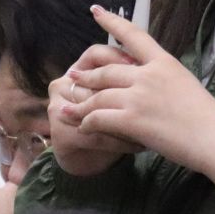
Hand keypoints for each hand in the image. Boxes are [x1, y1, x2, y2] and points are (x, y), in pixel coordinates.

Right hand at [48, 46, 144, 178]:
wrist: (90, 160)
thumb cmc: (111, 121)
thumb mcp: (119, 93)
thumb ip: (127, 75)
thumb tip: (147, 62)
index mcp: (78, 69)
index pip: (96, 54)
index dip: (120, 58)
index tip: (143, 67)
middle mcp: (63, 85)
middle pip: (98, 82)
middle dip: (129, 92)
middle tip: (156, 100)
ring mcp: (58, 109)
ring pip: (99, 110)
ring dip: (129, 121)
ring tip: (154, 127)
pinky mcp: (60, 134)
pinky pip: (97, 135)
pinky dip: (121, 141)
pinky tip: (140, 145)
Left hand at [61, 7, 214, 178]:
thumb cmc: (208, 119)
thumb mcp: (187, 86)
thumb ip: (164, 81)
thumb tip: (151, 85)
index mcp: (164, 62)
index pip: (133, 35)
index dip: (112, 21)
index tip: (95, 10)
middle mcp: (148, 74)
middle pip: (107, 69)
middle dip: (87, 75)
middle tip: (73, 76)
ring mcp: (139, 96)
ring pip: (98, 95)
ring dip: (80, 104)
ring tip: (67, 109)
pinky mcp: (132, 119)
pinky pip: (99, 117)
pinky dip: (87, 122)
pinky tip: (82, 127)